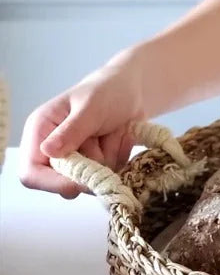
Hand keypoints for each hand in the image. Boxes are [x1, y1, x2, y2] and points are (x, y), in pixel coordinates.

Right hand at [18, 57, 141, 197]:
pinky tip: (119, 138)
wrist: (132, 91)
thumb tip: (47, 151)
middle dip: (89, 169)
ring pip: (91, 182)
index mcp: (40, 132)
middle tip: (103, 139)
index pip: (31, 172)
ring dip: (108, 159)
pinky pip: (109, 178)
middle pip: (63, 184)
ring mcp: (77, 161)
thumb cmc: (106, 91)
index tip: (79, 182)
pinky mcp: (97, 166)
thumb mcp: (89, 108)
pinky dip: (118, 159)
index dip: (52, 183)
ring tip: (113, 132)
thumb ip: (71, 131)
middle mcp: (54, 151)